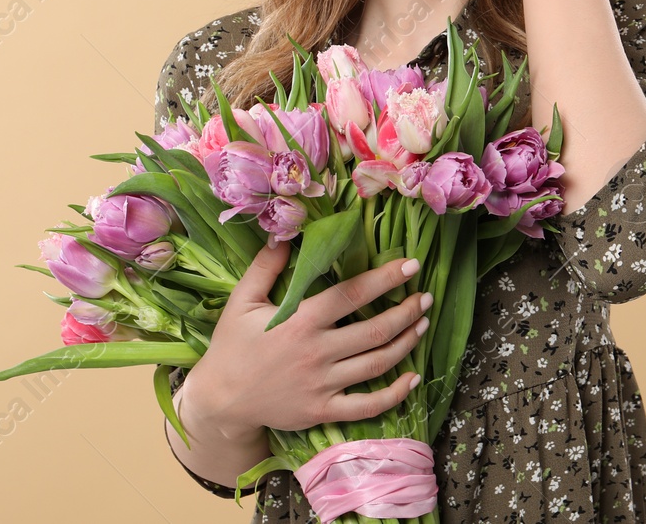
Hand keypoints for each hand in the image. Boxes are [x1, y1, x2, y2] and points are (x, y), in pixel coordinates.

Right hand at [185, 237, 432, 436]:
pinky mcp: (324, 411)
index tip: (410, 265)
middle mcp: (317, 352)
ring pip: (377, 363)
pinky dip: (396, 393)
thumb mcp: (241, 301)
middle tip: (425, 296)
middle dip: (406, 311)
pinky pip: (368, 405)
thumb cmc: (232, 346)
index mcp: (301, 321)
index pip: (352, 295)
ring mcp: (323, 385)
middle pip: (375, 329)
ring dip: (407, 342)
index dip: (384, 278)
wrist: (220, 400)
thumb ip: (265, 267)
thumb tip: (285, 235)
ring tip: (423, 324)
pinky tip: (414, 379)